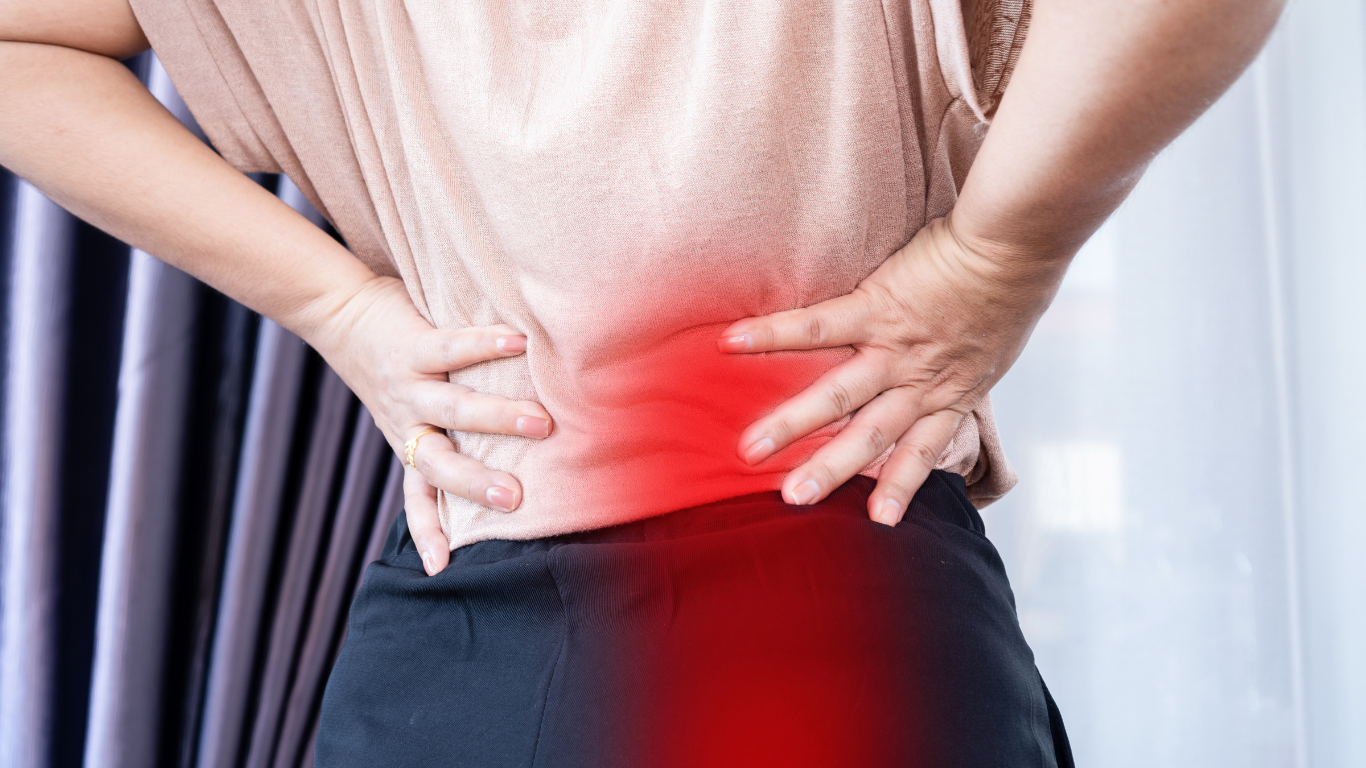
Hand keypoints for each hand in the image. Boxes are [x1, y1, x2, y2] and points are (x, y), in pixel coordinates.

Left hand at [313, 276, 552, 575]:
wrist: (338, 313)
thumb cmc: (389, 364)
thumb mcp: (408, 411)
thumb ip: (446, 432)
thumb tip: (510, 460)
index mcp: (408, 443)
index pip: (418, 496)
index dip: (428, 531)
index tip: (440, 568)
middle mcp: (407, 422)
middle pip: (438, 464)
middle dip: (476, 484)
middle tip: (515, 499)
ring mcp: (408, 385)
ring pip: (453, 408)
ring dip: (498, 418)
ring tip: (540, 424)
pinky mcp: (411, 345)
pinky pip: (451, 346)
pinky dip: (486, 345)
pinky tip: (519, 343)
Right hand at [717, 216, 1066, 524]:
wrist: (1016, 246)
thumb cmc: (1011, 288)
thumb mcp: (996, 344)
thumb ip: (967, 360)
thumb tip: (955, 362)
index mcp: (951, 394)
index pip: (922, 452)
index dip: (899, 489)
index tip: (877, 524)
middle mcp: (920, 383)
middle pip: (870, 438)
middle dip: (828, 472)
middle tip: (791, 500)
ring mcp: (896, 349)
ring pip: (839, 397)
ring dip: (793, 425)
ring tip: (752, 449)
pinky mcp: (876, 307)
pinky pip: (817, 326)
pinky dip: (773, 335)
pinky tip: (732, 343)